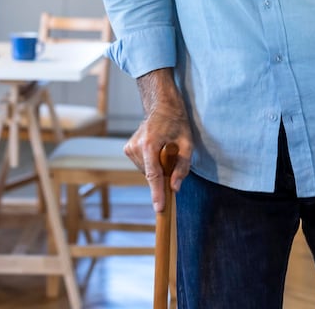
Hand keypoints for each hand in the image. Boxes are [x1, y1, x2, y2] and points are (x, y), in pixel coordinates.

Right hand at [123, 68, 192, 212]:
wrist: (161, 105)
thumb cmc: (177, 122)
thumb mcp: (187, 144)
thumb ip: (182, 167)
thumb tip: (175, 187)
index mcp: (149, 144)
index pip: (154, 176)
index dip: (158, 193)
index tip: (159, 208)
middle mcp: (136, 147)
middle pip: (151, 175)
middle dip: (163, 175)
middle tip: (173, 158)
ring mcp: (129, 147)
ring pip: (146, 172)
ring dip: (157, 168)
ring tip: (164, 150)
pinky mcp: (128, 148)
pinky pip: (143, 166)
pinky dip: (151, 164)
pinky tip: (157, 150)